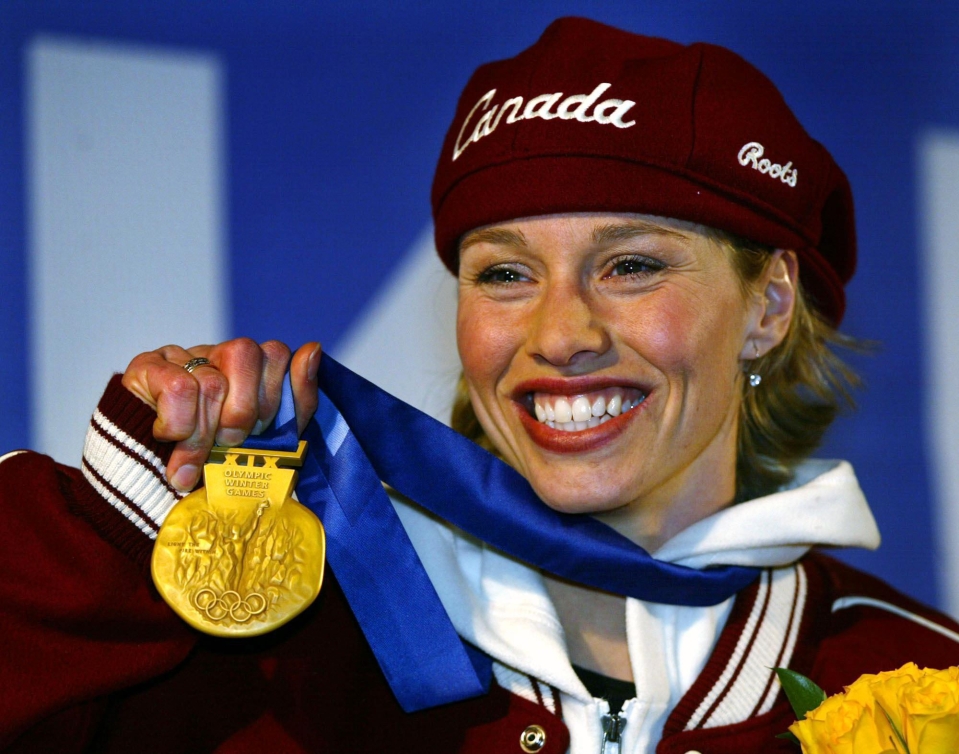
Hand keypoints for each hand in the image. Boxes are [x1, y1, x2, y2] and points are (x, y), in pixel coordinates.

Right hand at [121, 339, 320, 492]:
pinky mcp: (146, 368)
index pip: (277, 354)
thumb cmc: (214, 463)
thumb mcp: (267, 442)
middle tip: (228, 442)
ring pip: (213, 380)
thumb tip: (312, 349)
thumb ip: (296, 401)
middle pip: (246, 353)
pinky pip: (178, 388)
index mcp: (249, 368)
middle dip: (243, 411)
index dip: (274, 398)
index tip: (259, 432)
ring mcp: (179, 356)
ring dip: (206, 431)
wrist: (148, 485)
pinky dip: (179, 424)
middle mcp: (215, 354)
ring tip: (194, 456)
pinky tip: (169, 438)